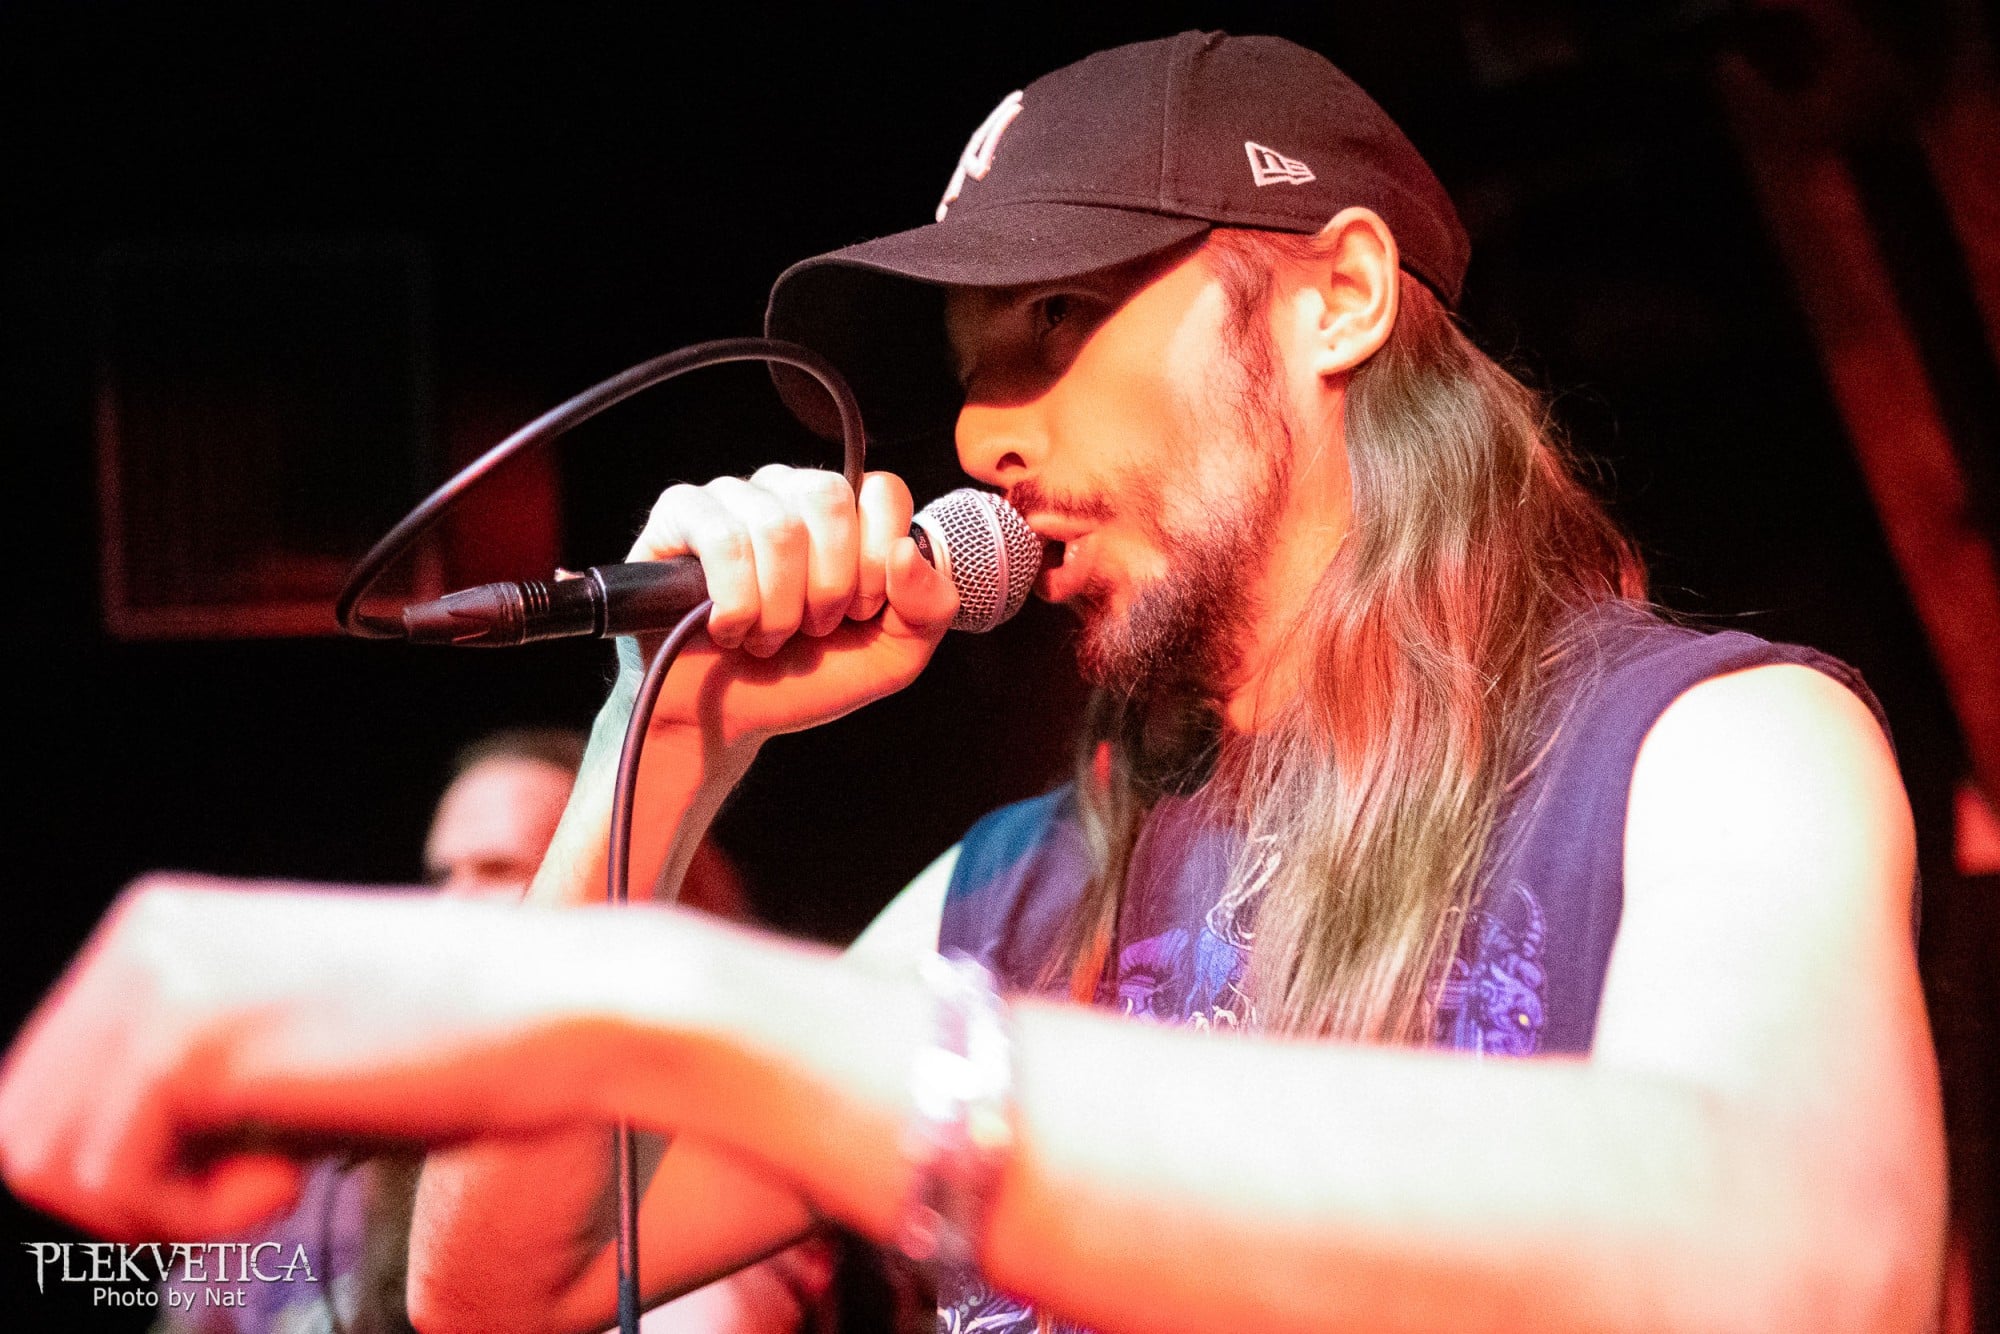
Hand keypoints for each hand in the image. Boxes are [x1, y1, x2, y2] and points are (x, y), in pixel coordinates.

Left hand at [0, 878, 601, 1240]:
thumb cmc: (457, 1039)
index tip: (239, 1170)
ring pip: (49, 1159)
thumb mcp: (299, 1039)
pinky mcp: (192, 1038)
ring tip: (276, 1183)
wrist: (562, 1009)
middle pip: (26, 1123)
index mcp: (165, 921)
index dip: (124, 1166)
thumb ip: (198, 1075)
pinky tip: (289, 1180)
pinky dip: (193, 1216)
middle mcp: (147, 930)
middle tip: (251, 1187)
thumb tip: (97, 1163)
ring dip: (162, 1208)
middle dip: (129, 1192)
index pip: (46, 1083)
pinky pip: (111, 1179)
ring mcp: (163, 977)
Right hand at [624, 466, 958, 753]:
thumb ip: (929, 608)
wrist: (727, 722)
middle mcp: (787, 492)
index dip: (877, 560)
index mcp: (844, 514)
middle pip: (829, 497)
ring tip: (766, 638)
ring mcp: (731, 497)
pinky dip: (736, 603)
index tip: (859, 612)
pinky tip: (728, 628)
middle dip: (830, 585)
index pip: (883, 491)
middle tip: (812, 629)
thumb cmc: (804, 679)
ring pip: (776, 526)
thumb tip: (905, 551)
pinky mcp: (679, 515)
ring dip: (778, 608)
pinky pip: (721, 538)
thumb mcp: (891, 656)